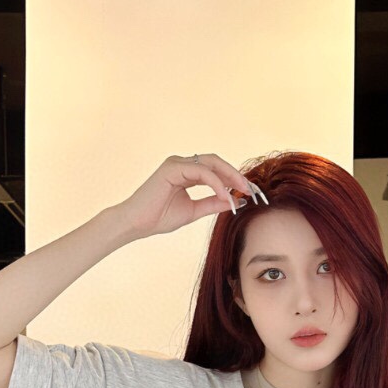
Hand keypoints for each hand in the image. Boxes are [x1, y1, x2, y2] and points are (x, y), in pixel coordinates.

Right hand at [114, 153, 266, 240]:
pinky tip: (225, 195)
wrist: (136, 224)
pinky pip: (201, 172)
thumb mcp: (193, 211)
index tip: (248, 192)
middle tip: (251, 189)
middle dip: (235, 175)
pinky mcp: (172, 168)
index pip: (215, 169)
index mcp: (185, 171)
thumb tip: (236, 201)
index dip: (233, 178)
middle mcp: (181, 163)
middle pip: (216, 162)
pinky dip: (216, 183)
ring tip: (242, 191)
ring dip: (230, 177)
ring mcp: (176, 163)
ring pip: (211, 164)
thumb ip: (213, 203)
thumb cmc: (158, 218)